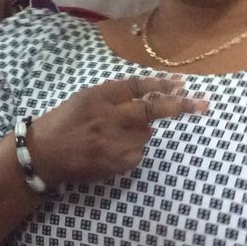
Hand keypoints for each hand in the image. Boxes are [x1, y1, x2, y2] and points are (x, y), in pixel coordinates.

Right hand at [28, 77, 206, 185]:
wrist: (43, 155)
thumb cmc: (63, 123)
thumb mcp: (83, 99)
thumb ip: (113, 96)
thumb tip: (148, 98)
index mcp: (97, 97)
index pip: (135, 86)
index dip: (160, 84)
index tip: (181, 83)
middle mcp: (107, 117)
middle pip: (151, 110)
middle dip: (179, 106)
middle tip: (203, 104)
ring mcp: (113, 142)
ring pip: (145, 134)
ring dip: (139, 133)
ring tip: (113, 137)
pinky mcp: (117, 162)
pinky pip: (138, 153)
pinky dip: (131, 150)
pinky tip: (111, 151)